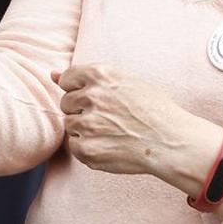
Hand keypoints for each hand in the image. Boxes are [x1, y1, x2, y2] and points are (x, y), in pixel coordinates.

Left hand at [55, 65, 215, 178]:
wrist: (170, 142)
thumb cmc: (153, 110)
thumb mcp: (125, 81)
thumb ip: (88, 77)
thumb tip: (52, 75)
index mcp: (100, 75)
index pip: (67, 79)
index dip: (79, 90)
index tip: (92, 100)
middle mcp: (91, 96)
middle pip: (67, 103)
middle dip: (82, 110)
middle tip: (108, 119)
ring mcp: (87, 123)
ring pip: (71, 125)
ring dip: (85, 130)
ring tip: (112, 133)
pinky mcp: (87, 149)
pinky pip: (74, 146)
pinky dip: (87, 148)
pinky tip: (109, 145)